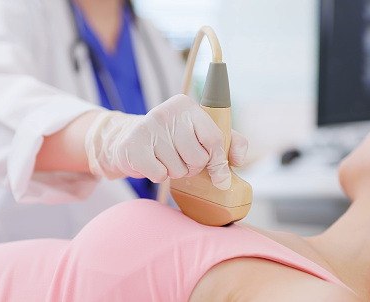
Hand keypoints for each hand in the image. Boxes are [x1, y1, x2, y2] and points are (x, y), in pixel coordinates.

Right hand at [85, 94, 247, 189]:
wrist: (130, 140)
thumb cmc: (172, 139)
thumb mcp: (200, 133)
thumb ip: (228, 142)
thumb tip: (239, 160)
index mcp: (187, 106)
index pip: (214, 138)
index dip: (219, 161)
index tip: (219, 175)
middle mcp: (167, 112)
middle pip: (197, 158)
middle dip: (192, 167)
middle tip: (182, 159)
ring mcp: (148, 128)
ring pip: (179, 169)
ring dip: (174, 172)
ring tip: (165, 159)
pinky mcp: (133, 146)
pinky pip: (160, 175)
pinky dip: (159, 175)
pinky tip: (153, 163)